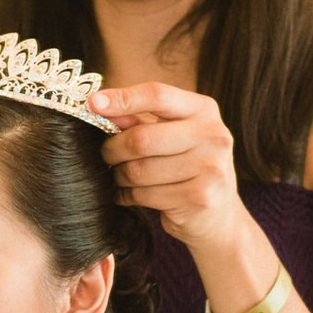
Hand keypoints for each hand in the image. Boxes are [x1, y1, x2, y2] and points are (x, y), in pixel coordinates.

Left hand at [92, 82, 246, 249]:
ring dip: (119, 176)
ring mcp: (210, 167)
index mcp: (204, 110)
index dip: (122, 98)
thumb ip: (139, 121)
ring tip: (120, 177)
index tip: (93, 103)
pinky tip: (128, 195)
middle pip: (142, 138)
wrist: (219, 217)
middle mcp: (213, 135)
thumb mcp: (170, 137)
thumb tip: (100, 106)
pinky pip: (145, 194)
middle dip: (113, 149)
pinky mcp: (199, 197)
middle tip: (106, 155)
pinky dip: (127, 195)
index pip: (158, 95)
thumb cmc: (188, 169)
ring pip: (139, 170)